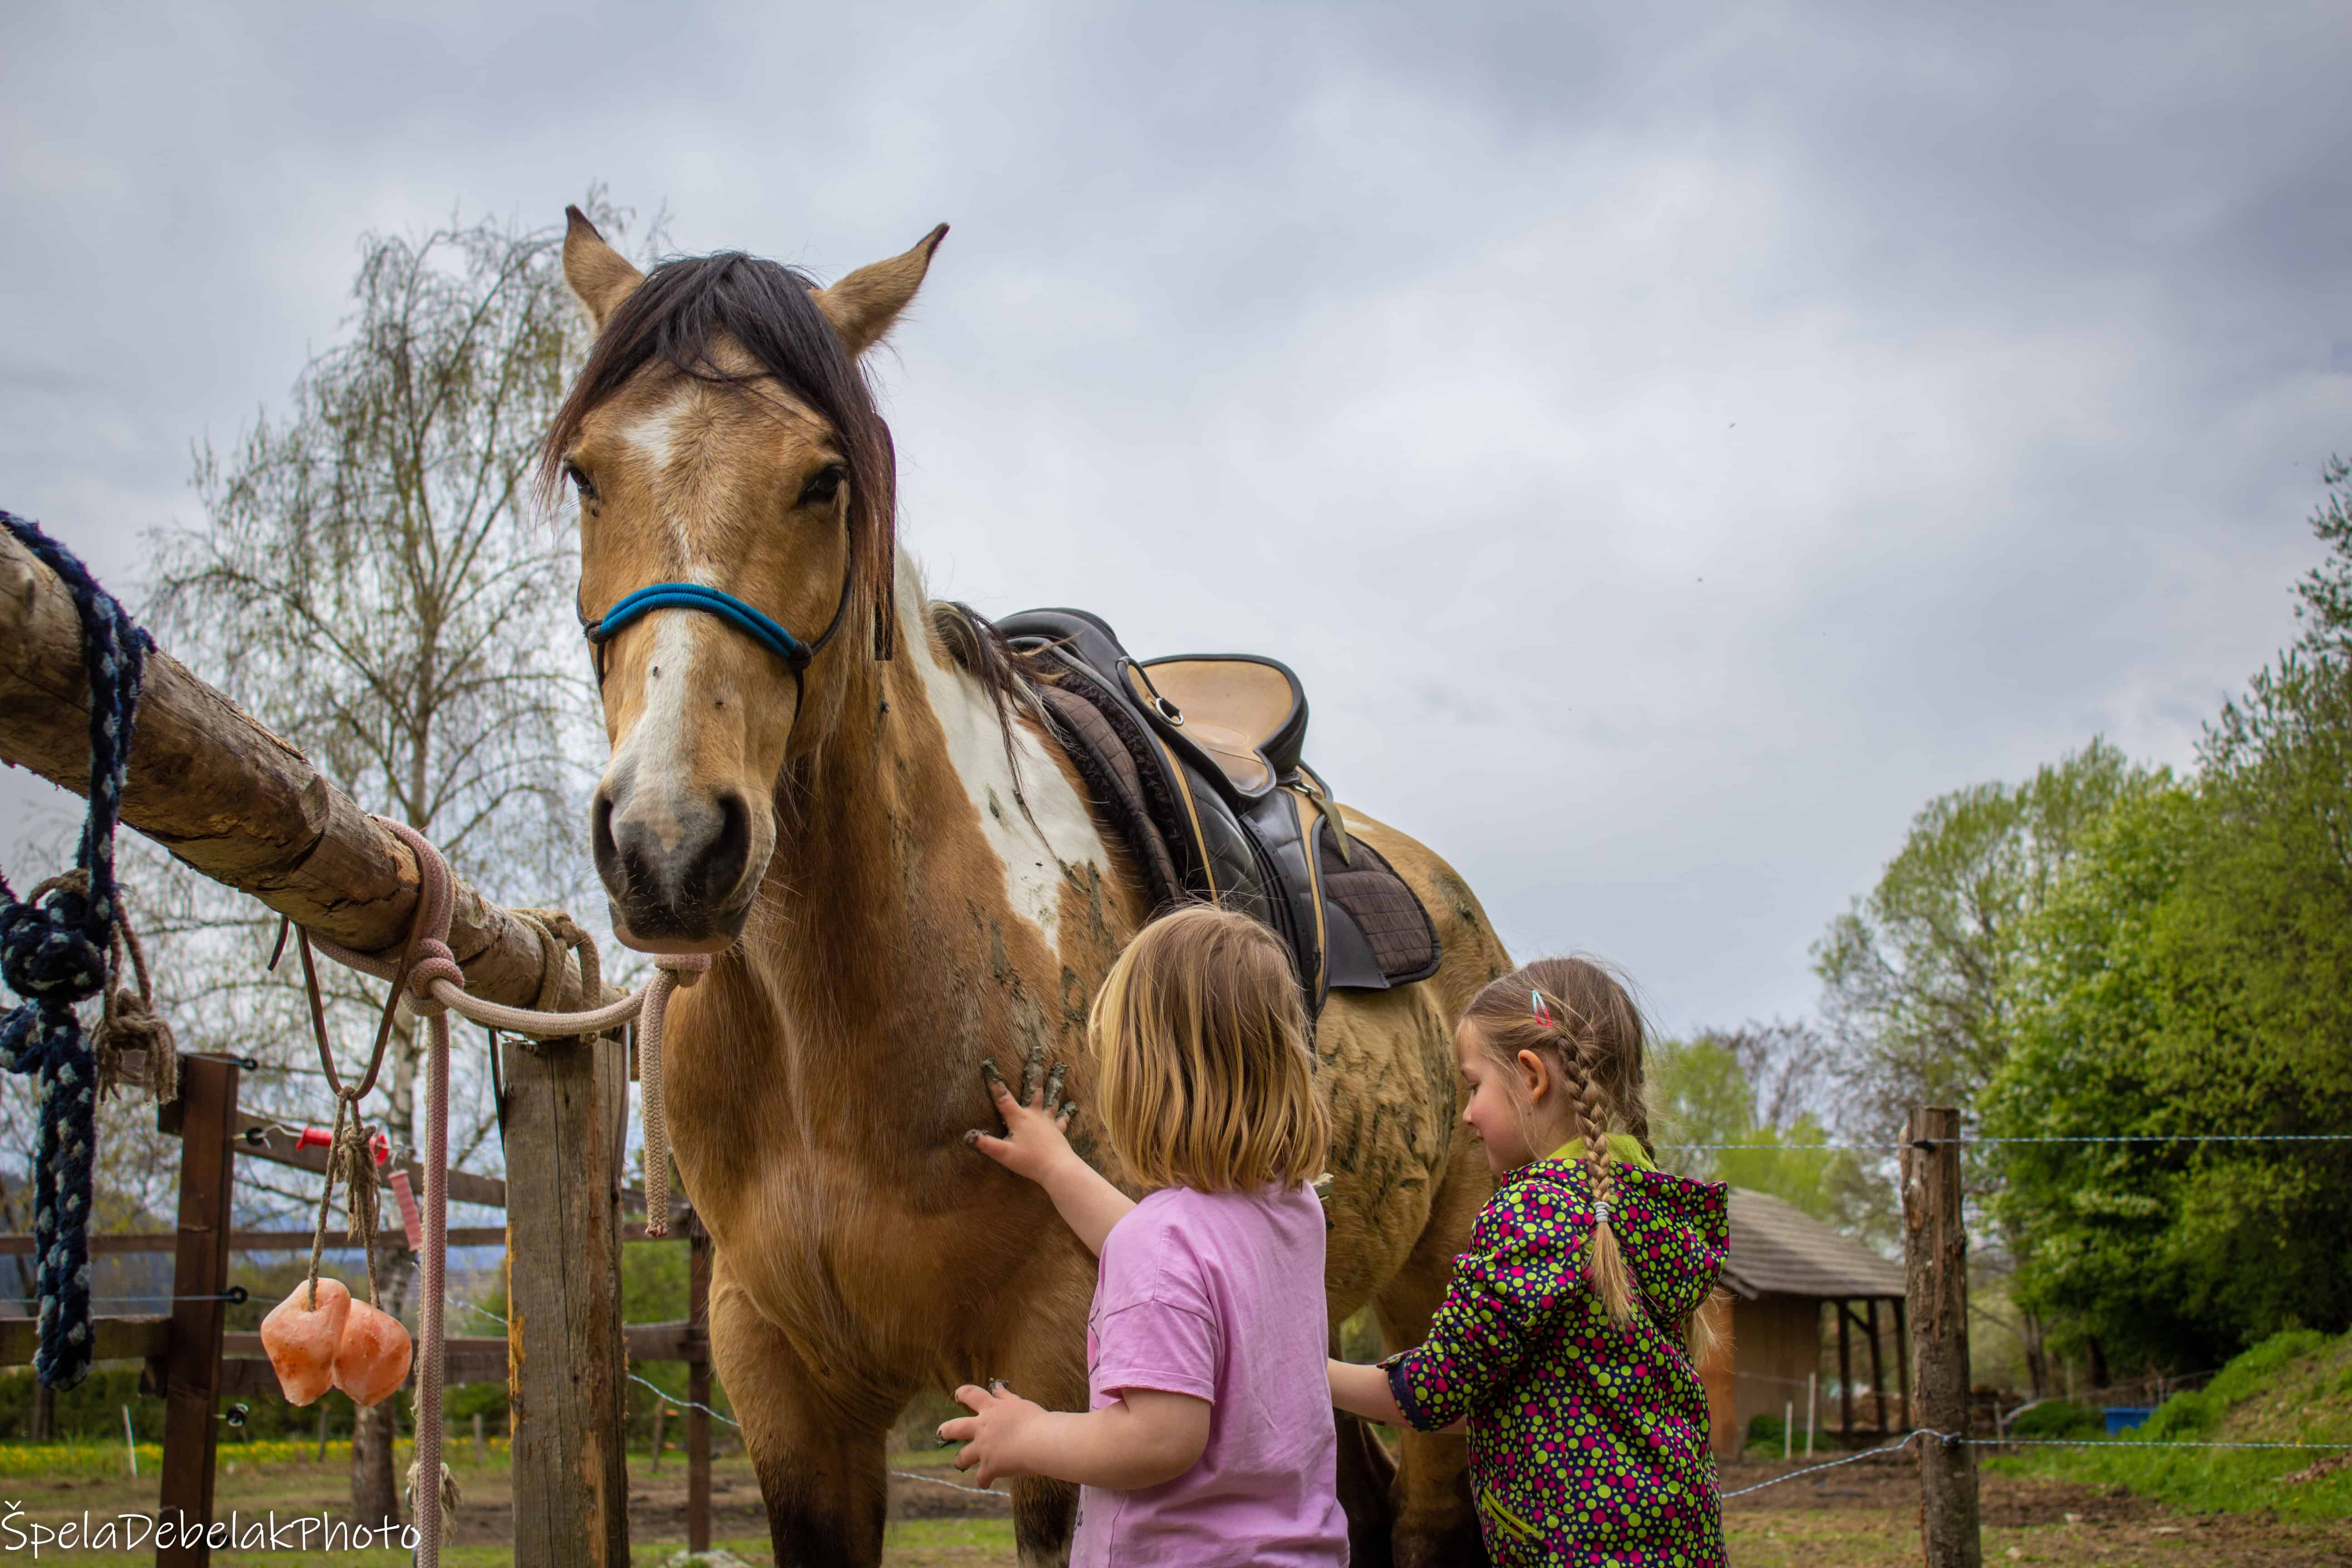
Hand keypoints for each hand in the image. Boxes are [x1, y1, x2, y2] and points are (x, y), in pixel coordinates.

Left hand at [936, 1380, 1046, 1485]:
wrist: (1040, 1441)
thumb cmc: (1034, 1420)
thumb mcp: (1019, 1403)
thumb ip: (1005, 1397)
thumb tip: (997, 1387)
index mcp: (991, 1409)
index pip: (971, 1394)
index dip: (963, 1394)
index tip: (958, 1395)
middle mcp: (982, 1428)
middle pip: (955, 1428)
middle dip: (946, 1430)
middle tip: (941, 1432)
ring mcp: (983, 1448)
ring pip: (962, 1456)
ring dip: (960, 1460)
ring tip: (960, 1463)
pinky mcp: (990, 1466)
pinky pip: (981, 1478)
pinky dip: (983, 1481)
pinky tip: (986, 1483)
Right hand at [963, 1048, 1077, 1185]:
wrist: (1057, 1168)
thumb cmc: (1030, 1161)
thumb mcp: (1003, 1154)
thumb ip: (986, 1144)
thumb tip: (967, 1135)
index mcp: (1019, 1118)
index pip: (1003, 1097)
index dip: (994, 1081)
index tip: (988, 1065)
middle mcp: (1035, 1114)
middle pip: (1033, 1088)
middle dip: (1033, 1069)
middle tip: (1036, 1052)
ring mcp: (1048, 1120)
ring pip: (1051, 1096)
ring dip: (1055, 1081)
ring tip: (1060, 1066)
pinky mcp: (1058, 1129)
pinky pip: (1063, 1117)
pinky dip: (1067, 1111)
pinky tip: (1072, 1105)